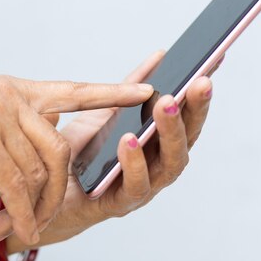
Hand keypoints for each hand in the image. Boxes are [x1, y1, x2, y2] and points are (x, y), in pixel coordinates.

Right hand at [0, 76, 152, 244]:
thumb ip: (18, 128)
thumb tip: (52, 145)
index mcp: (14, 90)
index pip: (73, 90)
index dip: (111, 94)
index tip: (147, 90)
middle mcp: (8, 95)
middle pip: (58, 145)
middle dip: (58, 188)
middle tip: (51, 216)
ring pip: (39, 167)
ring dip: (37, 205)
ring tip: (28, 226)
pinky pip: (15, 182)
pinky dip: (21, 211)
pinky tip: (19, 229)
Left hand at [7, 51, 220, 250]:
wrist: (46, 190)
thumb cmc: (82, 153)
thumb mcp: (106, 112)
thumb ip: (132, 89)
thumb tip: (161, 55)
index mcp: (159, 145)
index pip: (189, 118)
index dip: (202, 92)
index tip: (214, 61)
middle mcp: (158, 168)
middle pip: (188, 139)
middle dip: (195, 109)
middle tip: (198, 81)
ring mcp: (143, 188)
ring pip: (169, 165)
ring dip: (170, 133)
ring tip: (166, 103)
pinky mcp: (117, 204)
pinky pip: (133, 187)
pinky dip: (134, 163)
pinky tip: (129, 139)